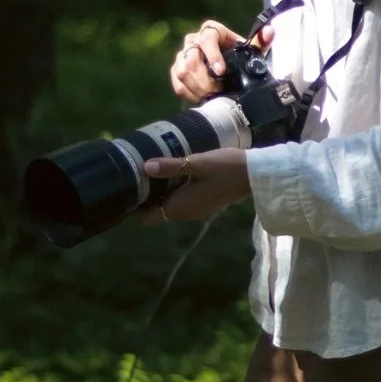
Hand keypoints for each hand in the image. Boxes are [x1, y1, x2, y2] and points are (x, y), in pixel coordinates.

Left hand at [138, 148, 252, 224]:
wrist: (255, 175)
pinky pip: (179, 201)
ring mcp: (195, 209)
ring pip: (167, 206)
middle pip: (156, 212)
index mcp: (181, 206)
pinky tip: (169, 173)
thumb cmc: (226, 168)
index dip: (134, 208)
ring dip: (157, 194)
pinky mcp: (202, 202)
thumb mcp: (197, 164)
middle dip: (144, 198)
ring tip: (146, 171)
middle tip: (132, 175)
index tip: (124, 190)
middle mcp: (186, 213)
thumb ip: (171, 166)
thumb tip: (145, 167)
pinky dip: (170, 192)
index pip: (148, 217)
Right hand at [170, 18, 274, 101]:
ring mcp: (183, 55)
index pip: (207, 38)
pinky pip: (177, 83)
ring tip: (211, 95)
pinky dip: (190, 93)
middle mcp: (193, 40)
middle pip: (191, 59)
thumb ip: (261, 41)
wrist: (229, 66)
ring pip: (182, 72)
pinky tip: (202, 96)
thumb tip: (270, 31)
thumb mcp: (252, 50)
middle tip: (218, 90)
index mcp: (211, 31)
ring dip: (197, 87)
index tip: (221, 71)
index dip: (212, 55)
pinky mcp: (177, 70)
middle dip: (205, 80)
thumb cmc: (240, 55)